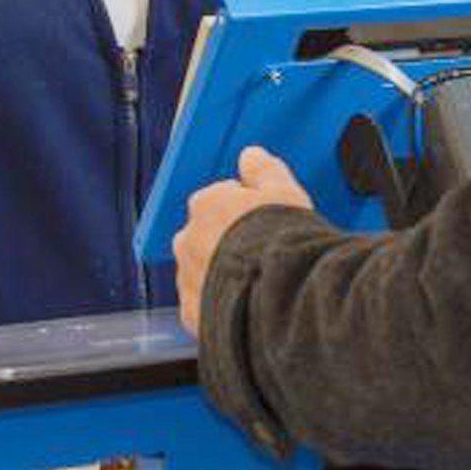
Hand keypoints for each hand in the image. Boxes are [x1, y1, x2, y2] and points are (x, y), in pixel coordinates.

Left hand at [174, 147, 312, 335]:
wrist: (279, 298)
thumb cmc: (282, 241)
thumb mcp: (283, 192)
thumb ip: (264, 170)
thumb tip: (251, 155)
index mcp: (207, 203)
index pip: (217, 198)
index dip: (243, 210)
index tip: (262, 221)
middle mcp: (187, 239)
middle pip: (204, 235)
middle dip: (224, 242)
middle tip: (259, 253)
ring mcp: (186, 279)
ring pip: (200, 271)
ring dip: (218, 274)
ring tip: (255, 284)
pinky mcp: (191, 314)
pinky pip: (202, 305)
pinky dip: (218, 304)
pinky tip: (246, 306)